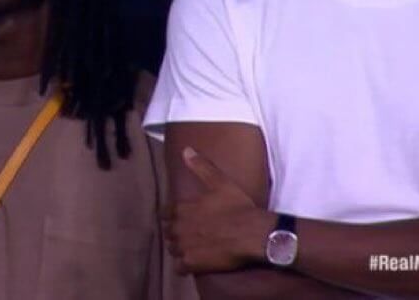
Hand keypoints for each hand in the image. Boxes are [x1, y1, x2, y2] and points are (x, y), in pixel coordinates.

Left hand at [162, 146, 274, 273]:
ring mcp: (184, 246)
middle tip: (189, 233)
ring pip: (172, 248)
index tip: (181, 218)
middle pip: (168, 231)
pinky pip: (179, 267)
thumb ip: (201, 166)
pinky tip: (193, 263)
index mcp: (182, 208)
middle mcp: (178, 227)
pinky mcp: (192, 263)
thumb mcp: (220, 182)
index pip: (165, 213)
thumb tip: (186, 150)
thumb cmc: (238, 207)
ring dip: (179, 248)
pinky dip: (184, 266)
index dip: (172, 215)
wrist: (253, 234)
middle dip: (175, 232)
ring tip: (191, 248)